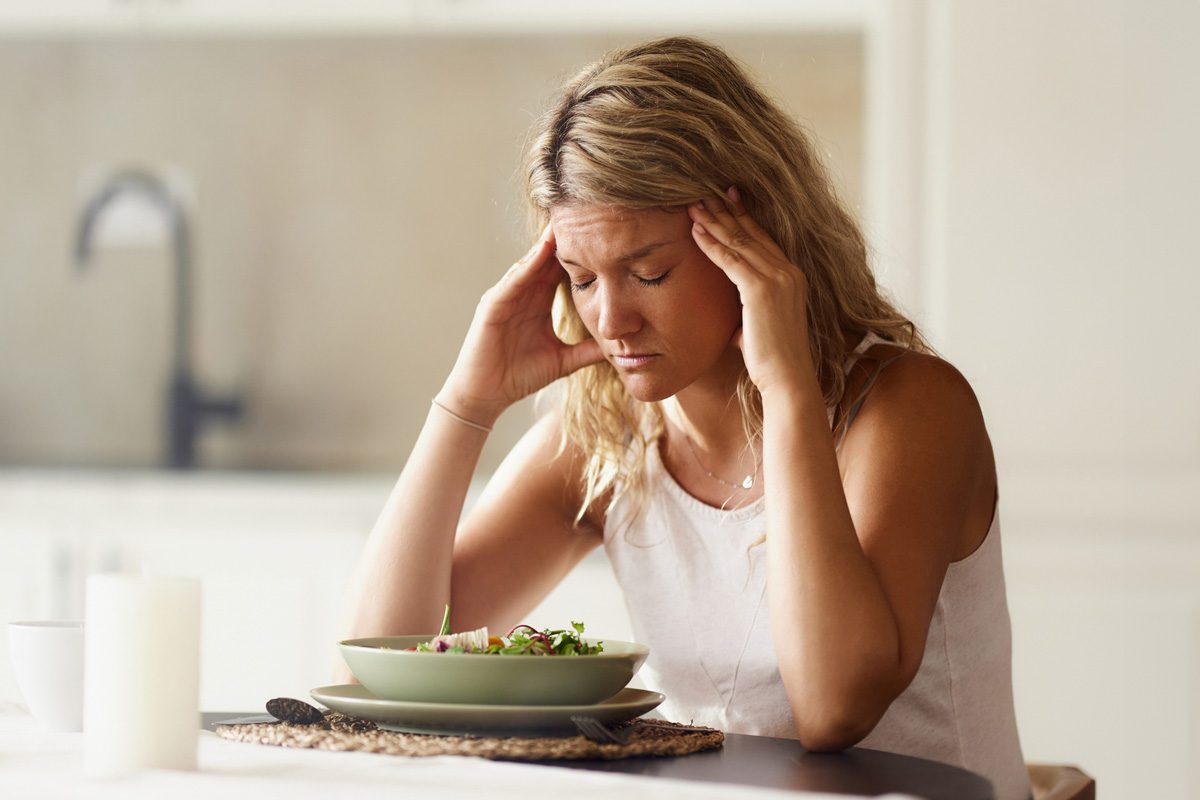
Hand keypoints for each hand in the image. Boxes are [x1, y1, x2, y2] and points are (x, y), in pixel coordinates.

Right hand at [439, 225, 603, 424]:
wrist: (487, 396)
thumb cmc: (519, 377)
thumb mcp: (563, 361)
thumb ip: (588, 351)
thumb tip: (620, 348)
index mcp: (539, 303)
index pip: (563, 271)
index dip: (583, 254)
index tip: (607, 235)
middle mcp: (523, 294)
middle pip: (548, 259)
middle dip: (567, 238)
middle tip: (590, 212)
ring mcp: (506, 296)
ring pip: (531, 263)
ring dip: (548, 242)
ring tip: (569, 220)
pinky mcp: (492, 304)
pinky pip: (513, 280)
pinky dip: (528, 265)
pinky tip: (542, 250)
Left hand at [687, 188, 814, 396]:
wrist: (787, 379)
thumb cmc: (772, 361)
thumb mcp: (761, 328)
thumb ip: (750, 315)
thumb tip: (735, 326)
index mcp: (792, 277)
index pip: (763, 238)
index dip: (743, 217)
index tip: (726, 198)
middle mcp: (789, 272)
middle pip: (750, 233)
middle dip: (725, 210)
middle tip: (704, 190)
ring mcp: (778, 279)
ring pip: (739, 241)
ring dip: (714, 220)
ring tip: (693, 203)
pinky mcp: (761, 291)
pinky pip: (730, 260)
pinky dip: (711, 244)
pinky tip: (695, 230)